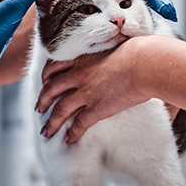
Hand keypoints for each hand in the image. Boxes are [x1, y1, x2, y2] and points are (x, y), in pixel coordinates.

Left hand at [35, 35, 157, 142]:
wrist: (146, 64)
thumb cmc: (137, 51)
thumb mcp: (112, 46)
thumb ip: (103, 54)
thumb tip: (111, 58)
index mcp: (81, 58)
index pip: (53, 66)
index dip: (45, 77)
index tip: (44, 83)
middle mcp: (78, 75)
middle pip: (50, 89)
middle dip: (42, 100)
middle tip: (39, 108)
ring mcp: (86, 92)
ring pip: (59, 110)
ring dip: (51, 123)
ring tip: (46, 131)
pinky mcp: (97, 108)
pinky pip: (79, 124)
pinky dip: (72, 133)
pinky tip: (69, 139)